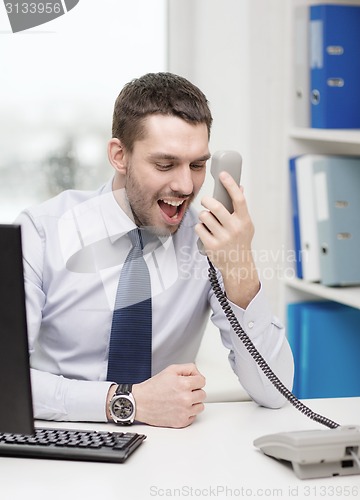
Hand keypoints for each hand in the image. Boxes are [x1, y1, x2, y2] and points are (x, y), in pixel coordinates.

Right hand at [132, 363, 205, 427]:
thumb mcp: (170, 370)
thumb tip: (198, 374)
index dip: (195, 380)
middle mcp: (186, 398)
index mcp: (184, 384)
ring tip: (181, 399)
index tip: (190, 382)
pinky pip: (193, 416)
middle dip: (194, 391)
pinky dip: (188, 413)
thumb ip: (188, 368)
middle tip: (183, 391)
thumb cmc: (153, 388)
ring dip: (193, 403)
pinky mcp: (181, 422)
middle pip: (202, 394)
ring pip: (200, 406)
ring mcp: (184, 411)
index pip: (202, 381)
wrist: (140, 403)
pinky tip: (178, 408)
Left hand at [195, 171, 259, 307]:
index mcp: (244, 221)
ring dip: (204, 215)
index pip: (238, 198)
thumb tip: (240, 187)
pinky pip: (199, 228)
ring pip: (205, 216)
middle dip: (207, 200)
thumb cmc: (241, 243)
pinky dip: (200, 228)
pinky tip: (206, 232)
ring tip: (208, 220)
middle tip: (206, 201)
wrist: (238, 266)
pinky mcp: (211, 246)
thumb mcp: (246, 225)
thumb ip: (241, 208)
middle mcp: (234, 229)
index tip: (223, 174)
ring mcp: (223, 238)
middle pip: (216, 206)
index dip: (230, 184)